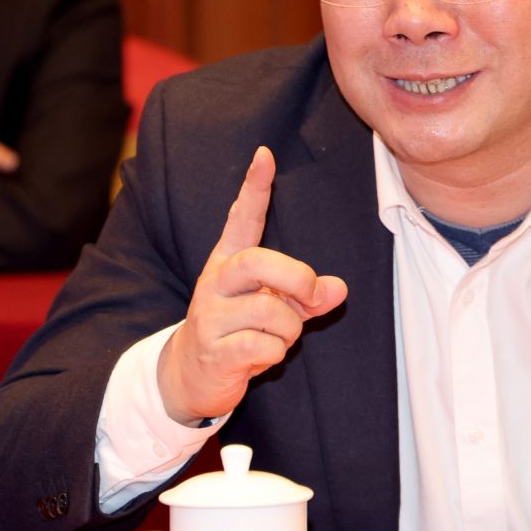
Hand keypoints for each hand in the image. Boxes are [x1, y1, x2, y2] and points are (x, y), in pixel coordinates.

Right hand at [157, 146, 347, 424]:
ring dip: (289, 330)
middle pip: (258, 261)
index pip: (241, 219)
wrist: (191, 376)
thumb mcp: (275, 308)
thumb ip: (306, 296)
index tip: (265, 155)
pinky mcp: (213, 351)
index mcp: (229, 263)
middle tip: (310, 297)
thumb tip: (338, 288)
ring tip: (275, 337)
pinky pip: (264, 347)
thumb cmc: (239, 331)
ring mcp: (210, 316)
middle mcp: (215, 282)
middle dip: (297, 278)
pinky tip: (260, 358)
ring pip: (271, 312)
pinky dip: (275, 355)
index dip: (254, 188)